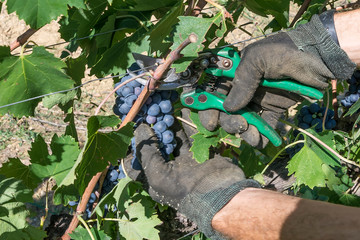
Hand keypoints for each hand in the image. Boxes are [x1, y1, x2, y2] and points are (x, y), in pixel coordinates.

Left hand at [133, 123, 259, 238]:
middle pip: (158, 146)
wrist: (220, 193)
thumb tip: (140, 128)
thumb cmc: (184, 188)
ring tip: (164, 109)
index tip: (132, 130)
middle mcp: (170, 169)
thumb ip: (147, 152)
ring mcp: (186, 161)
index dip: (135, 146)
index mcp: (156, 179)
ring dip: (170, 125)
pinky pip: (192, 135)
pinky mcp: (200, 153)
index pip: (140, 162)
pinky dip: (187, 123)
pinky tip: (182, 111)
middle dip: (154, 131)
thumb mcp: (157, 174)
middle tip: (150, 114)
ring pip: (176, 139)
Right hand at [200, 13, 355, 147]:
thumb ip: (241, 82)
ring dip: (246, 132)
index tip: (211, 123)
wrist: (319, 57)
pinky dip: (263, 134)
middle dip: (230, 122)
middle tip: (240, 127)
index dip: (208, 108)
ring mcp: (258, 98)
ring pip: (245, 120)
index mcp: (233, 72)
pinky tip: (263, 142)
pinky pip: (265, 123)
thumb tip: (229, 108)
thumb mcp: (258, 60)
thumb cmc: (285, 51)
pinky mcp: (274, 107)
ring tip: (253, 138)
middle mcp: (243, 87)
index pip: (213, 92)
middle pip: (227, 110)